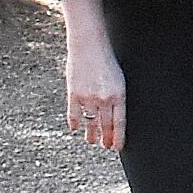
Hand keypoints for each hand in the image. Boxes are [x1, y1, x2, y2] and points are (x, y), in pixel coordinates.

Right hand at [63, 26, 124, 151]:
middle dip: (106, 139)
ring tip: (91, 141)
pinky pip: (74, 114)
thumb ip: (116, 98)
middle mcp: (104, 98)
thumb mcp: (118, 79)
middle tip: (104, 146)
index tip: (116, 147)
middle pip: (105, 126)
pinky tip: (75, 128)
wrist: (89, 44)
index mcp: (118, 94)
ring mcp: (88, 97)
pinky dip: (74, 122)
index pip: (119, 123)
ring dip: (91, 134)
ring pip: (90, 123)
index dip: (118, 138)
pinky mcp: (73, 93)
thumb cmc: (106, 60)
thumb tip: (114, 117)